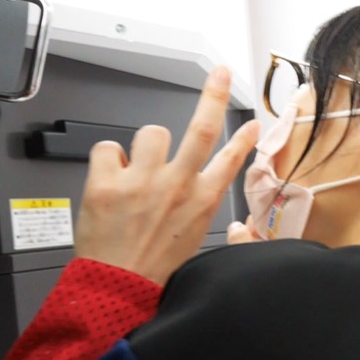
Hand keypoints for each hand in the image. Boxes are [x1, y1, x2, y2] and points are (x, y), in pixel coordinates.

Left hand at [74, 66, 260, 284]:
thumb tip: (203, 178)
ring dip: (144, 147)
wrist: (118, 285)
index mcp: (203, 200)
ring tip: (138, 169)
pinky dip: (108, 161)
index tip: (252, 123)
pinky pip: (108, 148)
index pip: (231, 158)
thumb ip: (198, 201)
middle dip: (214, 95)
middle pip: (201, 128)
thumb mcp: (193, 234)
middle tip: (221, 74)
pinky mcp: (109, 182)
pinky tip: (111, 178)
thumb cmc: (155, 264)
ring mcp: (144, 181)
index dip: (243, 138)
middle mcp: (178, 185)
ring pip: (151, 133)